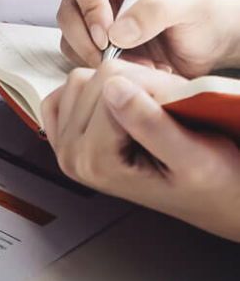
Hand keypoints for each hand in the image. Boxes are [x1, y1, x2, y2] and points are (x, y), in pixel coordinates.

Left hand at [42, 60, 239, 241]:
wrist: (215, 200)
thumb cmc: (212, 183)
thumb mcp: (193, 156)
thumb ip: (150, 123)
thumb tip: (113, 87)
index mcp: (96, 162)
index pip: (109, 85)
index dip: (150, 85)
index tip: (173, 105)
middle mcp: (72, 155)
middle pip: (89, 80)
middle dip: (132, 84)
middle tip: (163, 109)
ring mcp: (65, 146)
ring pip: (79, 80)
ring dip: (115, 85)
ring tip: (146, 110)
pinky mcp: (66, 135)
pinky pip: (67, 92)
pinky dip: (94, 90)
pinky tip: (120, 107)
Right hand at [57, 0, 239, 75]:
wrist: (212, 41)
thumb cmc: (206, 13)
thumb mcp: (191, 4)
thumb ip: (156, 10)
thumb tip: (117, 31)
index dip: (90, 3)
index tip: (108, 33)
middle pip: (69, 5)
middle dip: (87, 36)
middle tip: (113, 55)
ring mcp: (95, 9)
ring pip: (68, 31)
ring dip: (95, 55)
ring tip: (137, 63)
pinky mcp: (93, 35)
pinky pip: (77, 51)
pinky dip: (99, 65)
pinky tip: (132, 66)